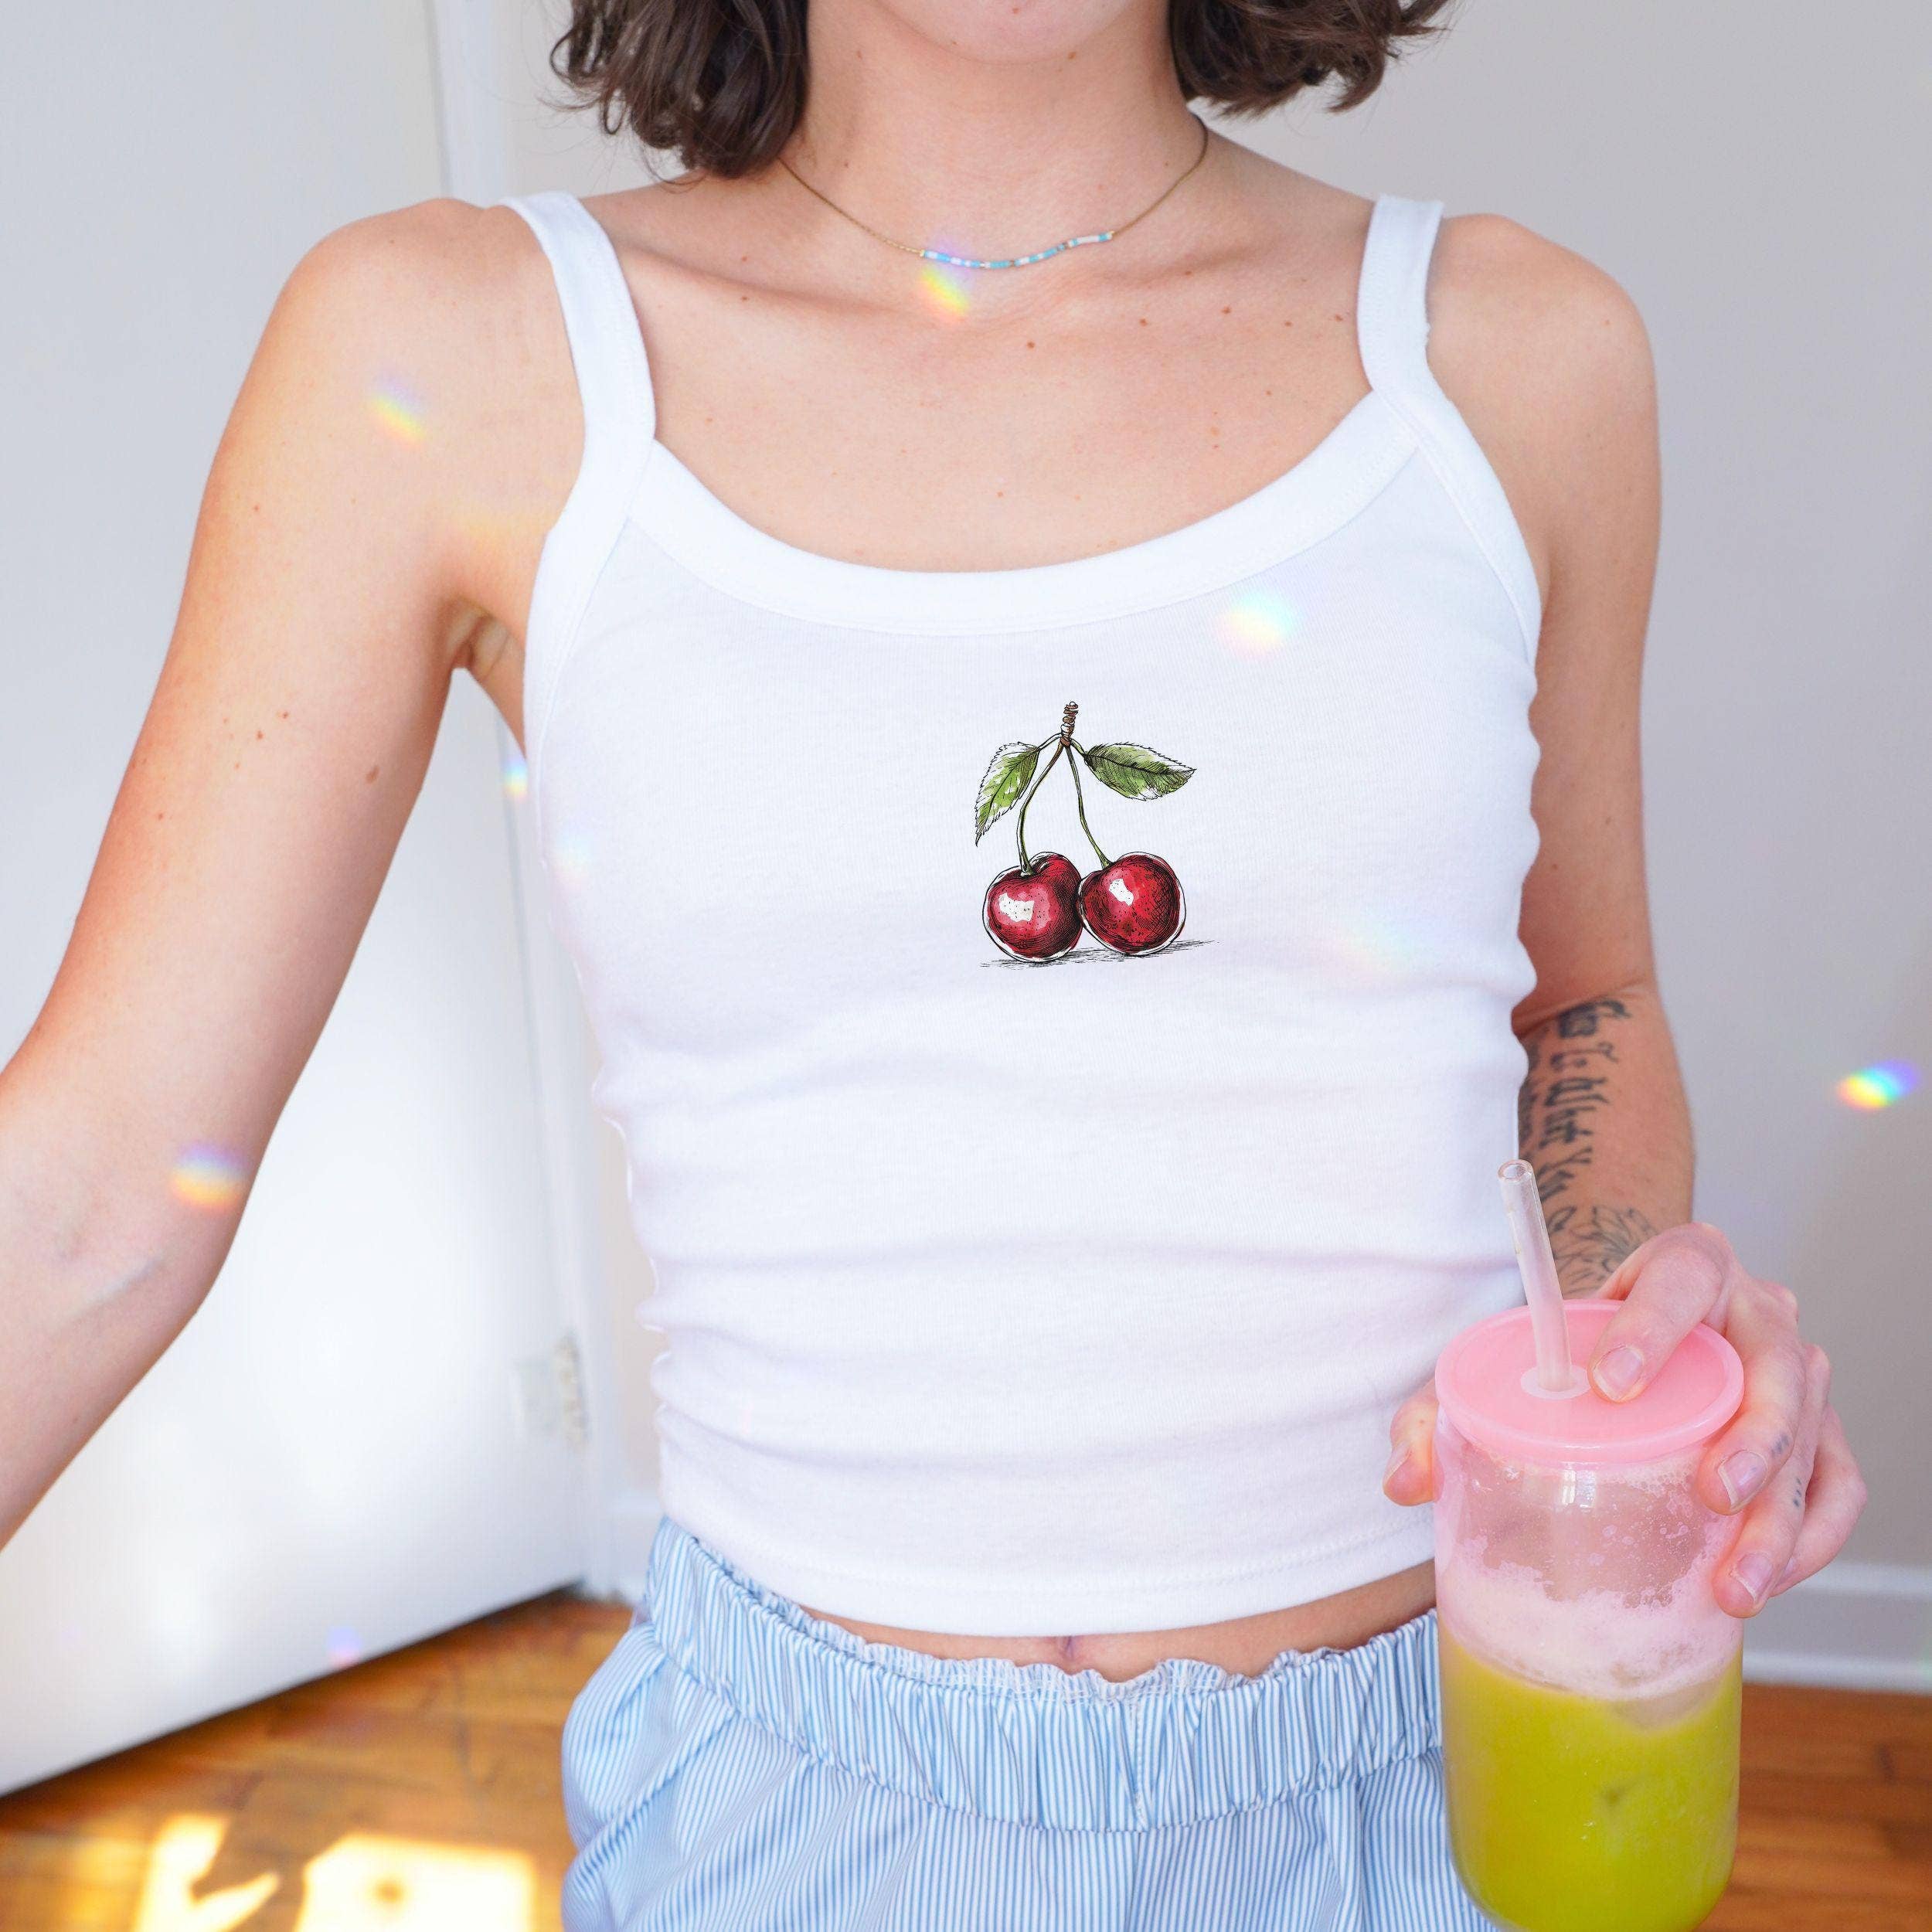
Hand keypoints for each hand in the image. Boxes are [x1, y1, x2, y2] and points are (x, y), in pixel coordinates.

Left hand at [1382, 1221, 1866, 1616]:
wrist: (1629, 1347)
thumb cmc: (1567, 1355)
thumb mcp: (1503, 1363)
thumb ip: (1440, 1411)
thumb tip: (1405, 1480)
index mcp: (1681, 1266)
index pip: (1681, 1276)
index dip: (1652, 1324)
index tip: (1609, 1383)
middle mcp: (1753, 1311)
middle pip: (1776, 1361)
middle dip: (1753, 1434)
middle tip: (1713, 1494)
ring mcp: (1794, 1371)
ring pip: (1813, 1433)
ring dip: (1784, 1513)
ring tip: (1736, 1583)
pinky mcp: (1817, 1432)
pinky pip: (1837, 1482)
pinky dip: (1814, 1534)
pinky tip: (1769, 1580)